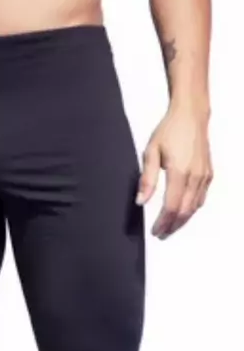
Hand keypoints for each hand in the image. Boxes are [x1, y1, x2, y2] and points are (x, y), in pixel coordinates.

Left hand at [136, 107, 212, 238]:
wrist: (191, 115)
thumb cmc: (170, 131)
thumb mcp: (151, 152)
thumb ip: (147, 179)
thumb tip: (140, 201)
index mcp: (179, 172)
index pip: (171, 207)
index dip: (163, 222)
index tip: (155, 231)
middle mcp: (195, 177)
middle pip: (184, 211)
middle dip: (172, 226)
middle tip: (161, 234)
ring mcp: (204, 176)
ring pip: (194, 207)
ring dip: (182, 220)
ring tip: (170, 227)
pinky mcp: (209, 174)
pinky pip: (201, 198)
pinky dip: (192, 209)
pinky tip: (184, 212)